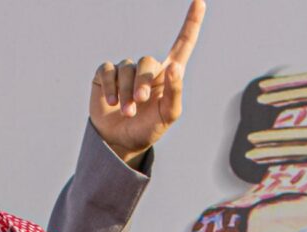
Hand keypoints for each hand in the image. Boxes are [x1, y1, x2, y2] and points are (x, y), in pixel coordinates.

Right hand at [89, 0, 204, 162]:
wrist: (121, 141)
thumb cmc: (148, 128)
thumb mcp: (168, 116)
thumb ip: (175, 92)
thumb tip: (175, 68)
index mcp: (169, 74)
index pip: (183, 43)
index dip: (192, 22)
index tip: (200, 1)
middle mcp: (148, 68)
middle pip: (148, 61)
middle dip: (143, 84)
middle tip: (140, 103)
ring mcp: (126, 69)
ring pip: (127, 68)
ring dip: (125, 92)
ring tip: (126, 112)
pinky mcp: (106, 74)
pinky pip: (108, 70)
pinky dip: (110, 87)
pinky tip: (111, 102)